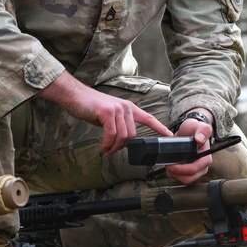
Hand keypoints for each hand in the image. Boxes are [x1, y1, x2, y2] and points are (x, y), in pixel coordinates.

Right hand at [39, 74, 171, 155]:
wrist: (75, 96)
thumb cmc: (91, 107)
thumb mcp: (110, 116)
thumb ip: (120, 125)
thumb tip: (124, 141)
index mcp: (129, 108)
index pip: (149, 118)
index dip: (160, 128)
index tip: (170, 136)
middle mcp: (126, 107)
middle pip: (132, 135)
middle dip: (123, 146)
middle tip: (112, 150)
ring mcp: (117, 109)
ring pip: (123, 136)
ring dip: (114, 147)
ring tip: (107, 150)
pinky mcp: (107, 112)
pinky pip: (112, 134)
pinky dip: (108, 144)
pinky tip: (104, 147)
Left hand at [166, 111, 214, 184]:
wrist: (188, 131)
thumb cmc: (193, 129)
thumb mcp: (197, 125)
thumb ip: (202, 129)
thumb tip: (200, 138)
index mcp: (205, 157)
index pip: (195, 169)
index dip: (183, 169)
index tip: (172, 164)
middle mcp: (202, 166)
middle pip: (189, 178)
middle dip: (177, 173)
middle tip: (168, 165)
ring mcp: (196, 170)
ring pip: (185, 180)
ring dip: (174, 174)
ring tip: (169, 165)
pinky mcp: (189, 172)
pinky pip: (181, 178)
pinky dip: (174, 174)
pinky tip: (171, 166)